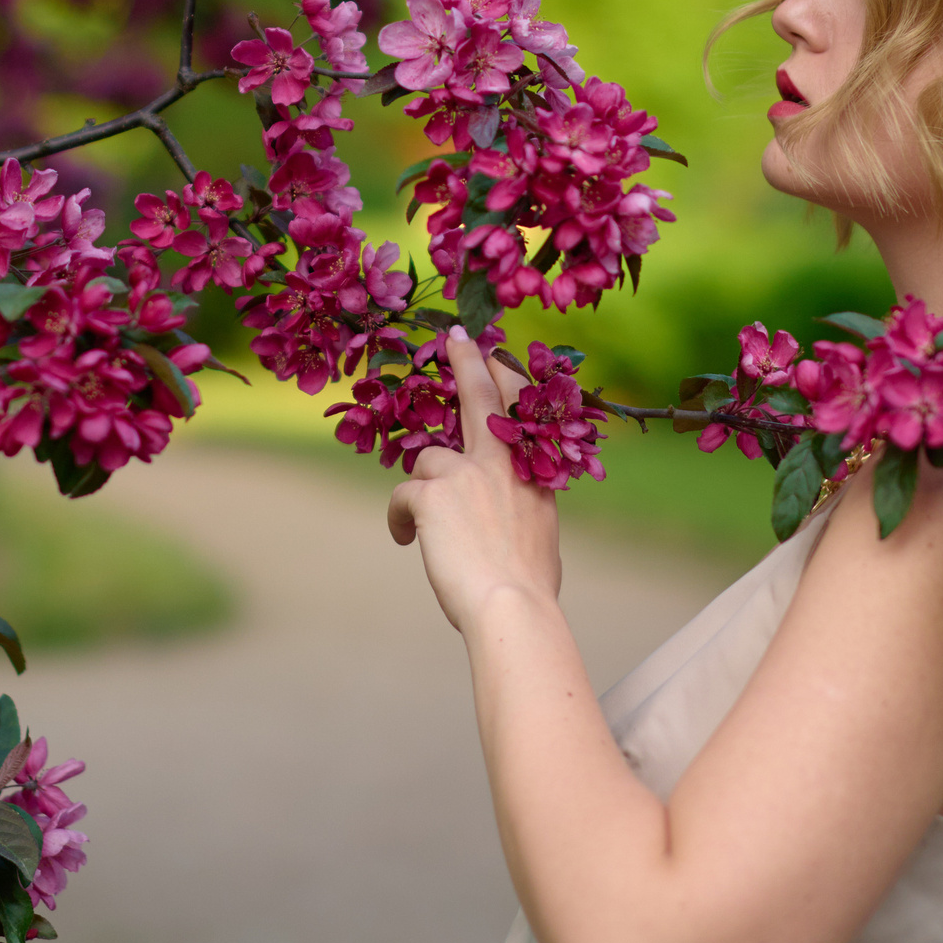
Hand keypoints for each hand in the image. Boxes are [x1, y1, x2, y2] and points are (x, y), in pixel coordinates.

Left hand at [386, 328, 561, 635]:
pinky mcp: (431, 492)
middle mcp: (502, 463)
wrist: (512, 606)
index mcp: (534, 473)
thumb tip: (513, 515)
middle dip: (467, 361)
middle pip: (480, 396)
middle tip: (454, 336)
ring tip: (425, 531)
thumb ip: (525, 510)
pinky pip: (402, 496)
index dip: (507, 377)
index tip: (497, 353)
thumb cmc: (530, 586)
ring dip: (423, 488)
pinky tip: (407, 541)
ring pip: (427, 458)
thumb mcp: (541, 535)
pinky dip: (401, 519)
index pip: (520, 411)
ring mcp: (466, 473)